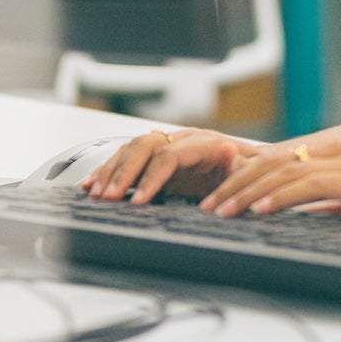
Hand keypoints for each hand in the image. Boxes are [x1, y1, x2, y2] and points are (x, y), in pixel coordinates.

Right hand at [79, 128, 259, 203]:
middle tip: (109, 198)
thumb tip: (228, 152)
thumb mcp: (246, 174)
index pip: (168, 156)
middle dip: (123, 173)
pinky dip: (107, 169)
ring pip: (131, 149)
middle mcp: (181, 138)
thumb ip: (235, 166)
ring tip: (97, 195)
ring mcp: (167, 143)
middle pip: (144, 147)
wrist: (248, 167)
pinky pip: (126, 156)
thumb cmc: (247, 174)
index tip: (138, 202)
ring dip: (111, 171)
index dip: (151, 178)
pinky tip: (92, 184)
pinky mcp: (156, 155)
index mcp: (202, 143)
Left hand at [199, 139, 340, 221]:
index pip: (278, 164)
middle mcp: (333, 150)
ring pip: (283, 172)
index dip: (245, 180)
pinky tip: (261, 209)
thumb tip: (307, 217)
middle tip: (207, 207)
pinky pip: (309, 185)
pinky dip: (281, 196)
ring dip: (248, 193)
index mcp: (334, 154)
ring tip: (222, 211)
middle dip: (234, 187)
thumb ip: (336, 203)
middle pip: (271, 165)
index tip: (221, 200)